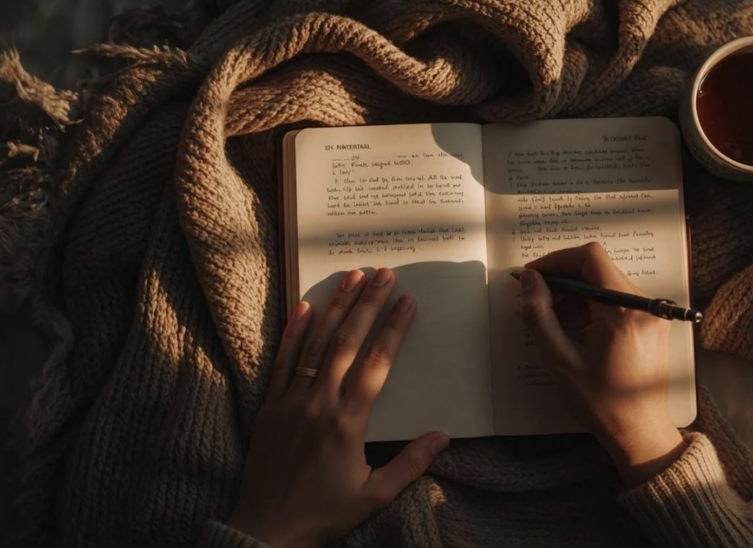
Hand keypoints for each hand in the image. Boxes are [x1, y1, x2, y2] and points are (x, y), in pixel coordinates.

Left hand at [227, 268, 448, 547]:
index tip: (408, 301)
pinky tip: (305, 305)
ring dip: (336, 306)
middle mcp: (319, 404)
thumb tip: (443, 436)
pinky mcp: (269, 405)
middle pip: (346, 342)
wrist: (266, 530)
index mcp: (348, 424)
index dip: (394, 329)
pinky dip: (293, 330)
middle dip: (368, 304)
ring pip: (315, 343)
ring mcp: (291, 401)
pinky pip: (282, 359)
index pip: (376, 364)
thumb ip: (410, 464)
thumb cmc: (323, 515)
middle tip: (385, 273)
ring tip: (353, 276)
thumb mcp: (374, 497)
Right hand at [519, 243, 684, 486]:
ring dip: (576, 292)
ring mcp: (652, 313)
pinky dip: (593, 304)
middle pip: (598, 268)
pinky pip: (618, 298)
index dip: (556, 260)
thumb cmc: (601, 403)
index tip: (532, 277)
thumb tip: (529, 279)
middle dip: (563, 278)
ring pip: (607, 281)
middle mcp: (645, 305)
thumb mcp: (560, 360)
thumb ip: (540, 315)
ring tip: (553, 318)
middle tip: (537, 300)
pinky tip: (574, 327)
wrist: (640, 432)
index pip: (589, 258)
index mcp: (623, 312)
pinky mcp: (652, 322)